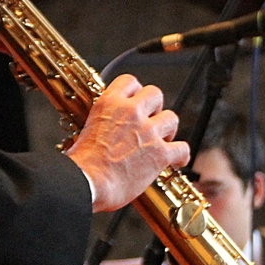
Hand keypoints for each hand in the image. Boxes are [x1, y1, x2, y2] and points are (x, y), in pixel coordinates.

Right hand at [68, 74, 187, 212]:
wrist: (86, 183)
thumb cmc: (81, 165)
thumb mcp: (87, 130)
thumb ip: (102, 124)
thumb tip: (105, 130)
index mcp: (109, 104)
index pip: (129, 81)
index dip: (136, 92)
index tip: (136, 103)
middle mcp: (131, 112)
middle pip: (155, 94)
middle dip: (155, 107)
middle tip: (150, 122)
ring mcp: (148, 132)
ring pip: (172, 117)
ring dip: (168, 130)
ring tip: (161, 141)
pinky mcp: (160, 153)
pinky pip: (182, 148)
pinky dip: (181, 155)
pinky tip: (177, 161)